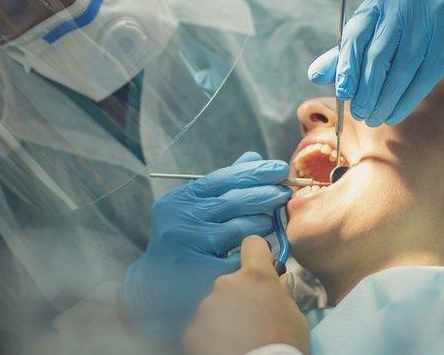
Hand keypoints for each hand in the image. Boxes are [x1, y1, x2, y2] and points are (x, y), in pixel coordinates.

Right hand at [123, 152, 291, 341]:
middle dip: (266, 194)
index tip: (279, 168)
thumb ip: (222, 184)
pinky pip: (241, 258)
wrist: (158, 286)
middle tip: (284, 193)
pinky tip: (261, 250)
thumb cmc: (184, 240)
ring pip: (241, 229)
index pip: (223, 178)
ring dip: (262, 224)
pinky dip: (255, 252)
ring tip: (269, 223)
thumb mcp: (194, 208)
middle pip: (235, 201)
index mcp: (181, 200)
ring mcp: (190, 247)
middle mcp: (181, 220)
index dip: (255, 172)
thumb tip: (252, 158)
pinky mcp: (202, 273)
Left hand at [183, 236, 309, 354]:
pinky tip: (225, 345)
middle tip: (252, 318)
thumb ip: (283, 292)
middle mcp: (227, 284)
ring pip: (216, 304)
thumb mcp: (295, 315)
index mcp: (256, 277)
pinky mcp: (193, 329)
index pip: (252, 244)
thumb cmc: (285, 343)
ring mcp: (207, 306)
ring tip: (238, 336)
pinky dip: (211, 334)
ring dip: (225, 315)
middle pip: (232, 280)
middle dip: (240, 294)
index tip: (260, 263)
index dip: (257, 252)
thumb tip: (278, 281)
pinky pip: (203, 325)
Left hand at [308, 0, 443, 126]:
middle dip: (367, 88)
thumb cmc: (413, 32)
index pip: (356, 32)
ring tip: (376, 118)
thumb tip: (314, 75)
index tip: (342, 93)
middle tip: (361, 114)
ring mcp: (434, 13)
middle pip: (379, 52)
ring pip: (403, 67)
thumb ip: (348, 53)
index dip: (346, 66)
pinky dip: (408, 98)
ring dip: (386, 98)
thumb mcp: (380, 36)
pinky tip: (396, 113)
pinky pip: (426, 74)